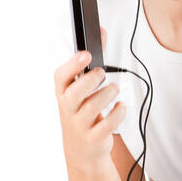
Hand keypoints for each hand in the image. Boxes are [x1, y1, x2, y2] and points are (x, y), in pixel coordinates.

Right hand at [53, 26, 124, 171]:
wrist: (82, 148)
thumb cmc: (82, 110)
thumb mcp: (82, 88)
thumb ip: (92, 61)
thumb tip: (101, 32)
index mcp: (63, 92)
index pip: (61, 77)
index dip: (72, 65)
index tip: (86, 54)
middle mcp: (68, 108)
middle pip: (74, 93)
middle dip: (90, 80)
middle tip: (102, 73)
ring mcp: (79, 125)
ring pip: (92, 108)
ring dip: (107, 94)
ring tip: (114, 90)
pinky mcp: (93, 138)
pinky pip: (107, 125)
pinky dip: (117, 113)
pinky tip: (120, 106)